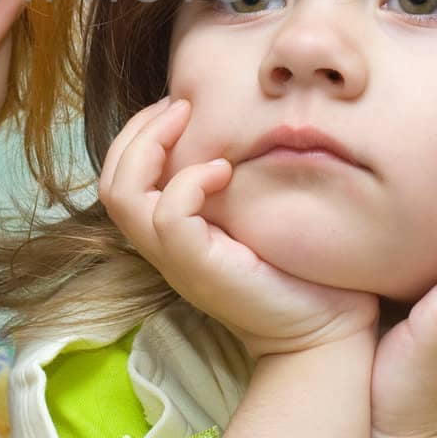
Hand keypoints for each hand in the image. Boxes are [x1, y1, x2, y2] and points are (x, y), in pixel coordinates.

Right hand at [99, 99, 377, 358]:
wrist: (324, 334)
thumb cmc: (300, 272)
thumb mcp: (252, 217)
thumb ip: (232, 184)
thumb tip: (238, 129)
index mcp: (168, 235)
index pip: (119, 178)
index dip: (138, 135)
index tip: (179, 106)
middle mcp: (161, 247)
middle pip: (111, 181)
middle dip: (138, 130)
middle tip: (179, 104)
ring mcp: (175, 260)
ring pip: (123, 193)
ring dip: (151, 144)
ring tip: (189, 120)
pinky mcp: (198, 267)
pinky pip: (168, 214)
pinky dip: (189, 181)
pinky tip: (224, 170)